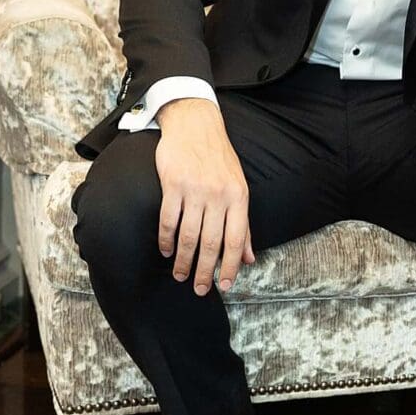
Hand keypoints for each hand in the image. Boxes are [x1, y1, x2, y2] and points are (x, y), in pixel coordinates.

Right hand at [155, 96, 252, 295]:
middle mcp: (219, 196)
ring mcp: (195, 190)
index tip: (224, 286)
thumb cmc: (220, 161)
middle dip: (204, 271)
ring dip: (183, 260)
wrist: (196, 126)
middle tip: (198, 289)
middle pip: (211, 243)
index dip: (231, 266)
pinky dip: (166, 240)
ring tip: (179, 275)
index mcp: (239, 198)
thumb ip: (243, 224)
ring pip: (188, 235)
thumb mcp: (240, 189)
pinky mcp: (173, 184)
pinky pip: (168, 220)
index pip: (237, 240)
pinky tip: (166, 251)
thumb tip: (249, 258)